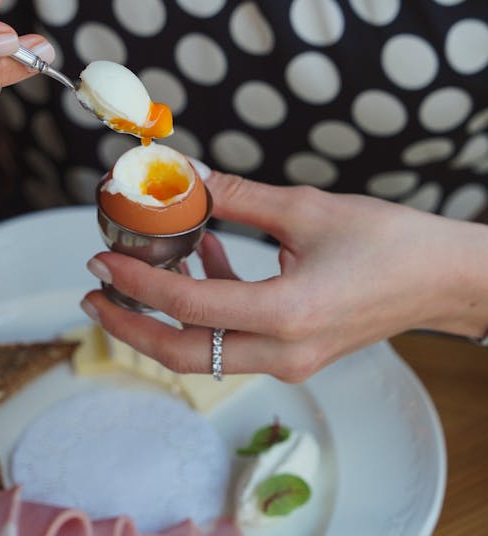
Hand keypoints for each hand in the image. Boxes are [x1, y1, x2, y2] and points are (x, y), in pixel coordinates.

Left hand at [81, 172, 487, 380]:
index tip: (100, 263)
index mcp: (286, 315)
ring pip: (205, 352)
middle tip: (92, 297)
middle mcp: (283, 351)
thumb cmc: (391, 244)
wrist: (444, 280)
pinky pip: (234, 339)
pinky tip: (202, 259)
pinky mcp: (295, 354)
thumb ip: (238, 197)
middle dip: (130, 326)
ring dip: (163, 319)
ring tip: (130, 280)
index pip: (188, 306)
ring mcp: (289, 361)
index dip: (137, 284)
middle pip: (183, 352)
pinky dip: (209, 307)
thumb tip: (185, 175)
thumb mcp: (307, 210)